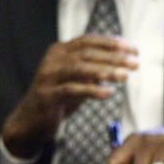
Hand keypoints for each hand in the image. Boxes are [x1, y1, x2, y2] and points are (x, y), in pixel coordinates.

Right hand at [1, 35, 137, 157]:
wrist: (29, 121)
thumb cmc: (56, 99)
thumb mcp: (77, 80)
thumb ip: (93, 71)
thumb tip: (121, 62)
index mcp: (59, 52)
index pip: (88, 41)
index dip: (111, 43)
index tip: (132, 49)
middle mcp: (51, 61)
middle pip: (86, 53)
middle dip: (113, 57)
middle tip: (135, 64)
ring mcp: (47, 77)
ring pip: (79, 68)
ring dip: (105, 71)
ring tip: (124, 76)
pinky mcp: (46, 96)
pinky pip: (71, 90)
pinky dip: (91, 91)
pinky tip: (107, 94)